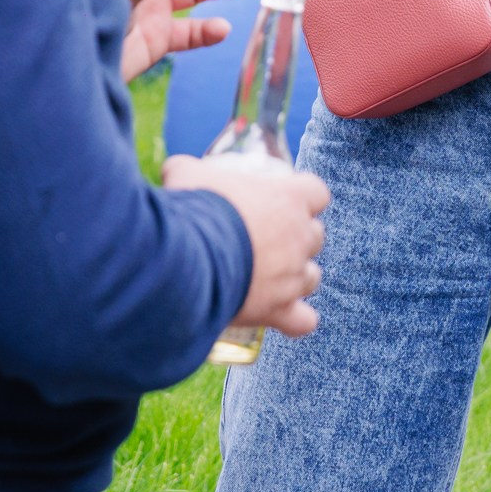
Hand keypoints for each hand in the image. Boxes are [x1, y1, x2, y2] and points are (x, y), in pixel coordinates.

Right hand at [164, 155, 331, 336]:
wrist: (187, 257)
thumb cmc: (195, 208)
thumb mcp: (186, 174)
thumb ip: (187, 170)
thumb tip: (174, 171)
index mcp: (288, 198)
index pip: (316, 192)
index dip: (302, 197)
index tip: (279, 200)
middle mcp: (299, 237)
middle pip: (315, 236)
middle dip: (296, 238)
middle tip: (263, 239)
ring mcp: (293, 276)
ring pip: (312, 277)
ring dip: (295, 277)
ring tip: (266, 277)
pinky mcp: (278, 310)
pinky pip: (303, 321)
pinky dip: (294, 319)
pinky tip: (277, 315)